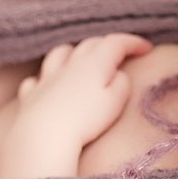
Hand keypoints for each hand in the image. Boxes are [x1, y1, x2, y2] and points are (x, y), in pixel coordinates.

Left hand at [14, 33, 153, 146]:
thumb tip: (117, 74)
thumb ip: (121, 84)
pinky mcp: (30, 96)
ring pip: (59, 54)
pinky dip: (44, 78)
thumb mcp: (115, 102)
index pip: (116, 43)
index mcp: (93, 63)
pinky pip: (36, 80)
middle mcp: (69, 65)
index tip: (147, 48)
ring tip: (80, 60)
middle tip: (121, 54)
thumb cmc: (85, 120)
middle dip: (107, 44)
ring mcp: (46, 79)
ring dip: (73, 53)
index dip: (133, 42)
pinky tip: (46, 85)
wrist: (44, 136)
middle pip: (89, 44)